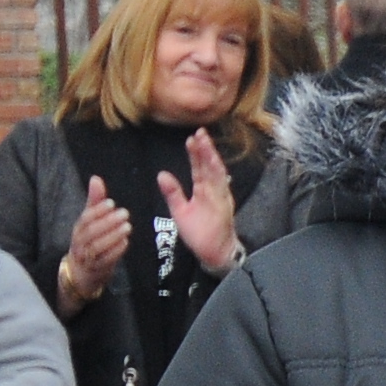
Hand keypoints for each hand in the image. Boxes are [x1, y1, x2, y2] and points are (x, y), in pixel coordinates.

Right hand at [60, 176, 132, 310]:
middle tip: (124, 214)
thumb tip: (96, 178)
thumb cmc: (88, 242)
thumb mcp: (89, 222)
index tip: (111, 203)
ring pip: (97, 247)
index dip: (97, 211)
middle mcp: (80, 243)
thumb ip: (94, 201)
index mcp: (78, 229)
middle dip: (107, 223)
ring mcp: (87, 257)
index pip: (84, 218)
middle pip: (90, 233)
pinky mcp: (97, 269)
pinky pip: (105, 260)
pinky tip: (126, 242)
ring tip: (127, 227)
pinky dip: (115, 251)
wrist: (81, 273)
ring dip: (113, 236)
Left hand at [164, 130, 239, 273]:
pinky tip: (214, 163)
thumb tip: (161, 174)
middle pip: (209, 165)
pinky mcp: (224, 206)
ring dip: (211, 157)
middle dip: (205, 149)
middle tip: (200, 132)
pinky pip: (222, 187)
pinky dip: (218, 175)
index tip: (191, 138)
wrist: (213, 252)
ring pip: (216, 173)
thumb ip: (173, 193)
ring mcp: (220, 197)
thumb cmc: (199, 233)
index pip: (199, 167)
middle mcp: (214, 190)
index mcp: (203, 190)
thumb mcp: (180, 211)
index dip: (196, 153)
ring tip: (205, 142)